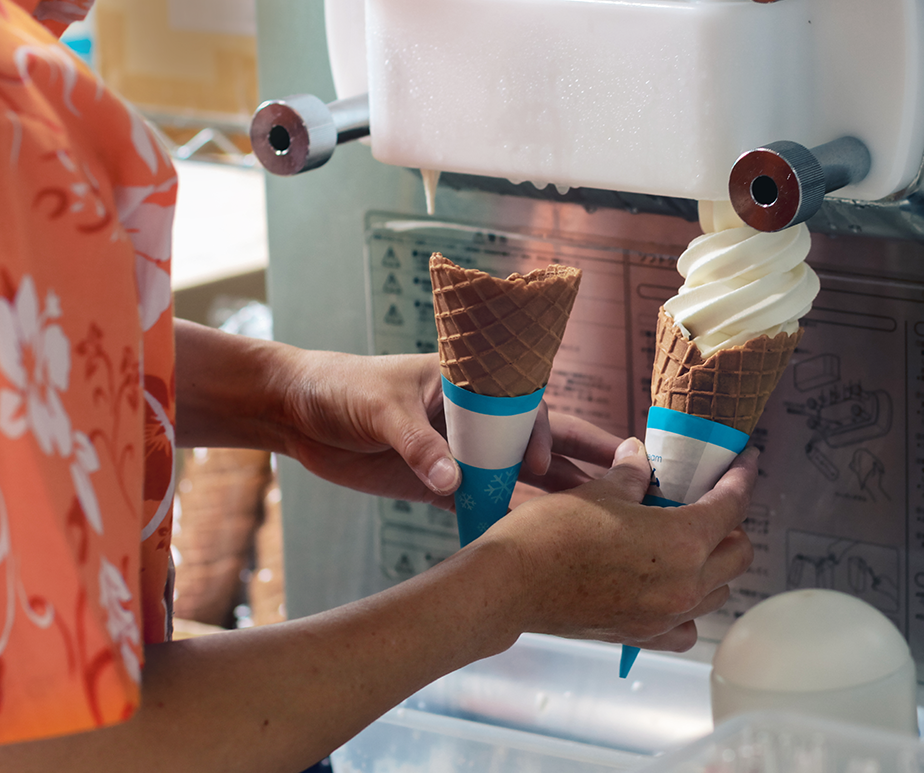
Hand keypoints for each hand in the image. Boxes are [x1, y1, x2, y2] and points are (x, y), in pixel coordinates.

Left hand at [277, 350, 620, 507]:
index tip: (541, 464)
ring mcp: (460, 451)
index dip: (540, 433)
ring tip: (596, 520)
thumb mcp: (379, 409)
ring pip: (518, 474)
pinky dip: (508, 519)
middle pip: (537, 438)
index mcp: (467, 383)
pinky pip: (484, 500)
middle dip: (580, 459)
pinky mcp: (439, 481)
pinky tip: (538, 541)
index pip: (523, 405)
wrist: (294, 411)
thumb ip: (417, 444)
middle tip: (629, 481)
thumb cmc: (339, 388)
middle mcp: (473, 418)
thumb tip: (451, 480)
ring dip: (553, 495)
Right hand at [482, 438, 757, 651]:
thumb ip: (633, 474)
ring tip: (688, 542)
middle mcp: (684, 584)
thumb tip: (640, 455)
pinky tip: (670, 589)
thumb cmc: (551, 534)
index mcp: (683, 541)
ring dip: (713, 565)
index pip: (731, 506)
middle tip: (710, 503)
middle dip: (732, 525)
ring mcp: (665, 615)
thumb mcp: (600, 490)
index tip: (745, 463)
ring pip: (717, 592)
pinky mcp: (642, 635)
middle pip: (738, 555)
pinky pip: (686, 628)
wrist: (509, 585)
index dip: (741, 478)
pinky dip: (688, 609)